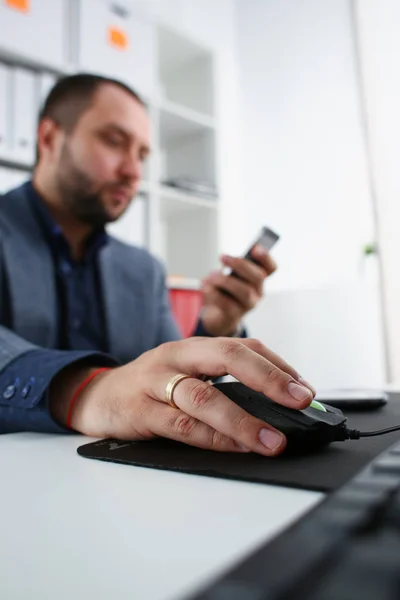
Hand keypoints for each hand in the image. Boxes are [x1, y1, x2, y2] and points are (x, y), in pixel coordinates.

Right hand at [50, 337, 314, 456]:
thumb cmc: (149, 386)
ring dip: (243, 420)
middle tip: (299, 401)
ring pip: (204, 397)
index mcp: (193, 347)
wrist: (95, 395)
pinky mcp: (139, 411)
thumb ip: (219, 384)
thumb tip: (273, 408)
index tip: (305, 390)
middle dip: (268, 378)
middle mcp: (176, 357)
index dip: (277, 366)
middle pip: (227, 357)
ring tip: (273, 440)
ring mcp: (155, 382)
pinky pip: (179, 425)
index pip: (243, 346)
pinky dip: (212, 438)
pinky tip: (235, 448)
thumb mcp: (184, 373)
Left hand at [200, 245, 276, 335]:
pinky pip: (227, 304)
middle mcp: (258, 292)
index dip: (266, 257)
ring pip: (245, 291)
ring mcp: (248, 305)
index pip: (271, 267)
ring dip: (225, 280)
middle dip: (240, 264)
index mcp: (259, 279)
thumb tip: (226, 261)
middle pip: (258, 277)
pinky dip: (214, 293)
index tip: (255, 248)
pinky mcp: (235, 315)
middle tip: (222, 257)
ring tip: (210, 277)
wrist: (217, 315)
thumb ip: (231, 267)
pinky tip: (205, 288)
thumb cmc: (224, 289)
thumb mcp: (229, 274)